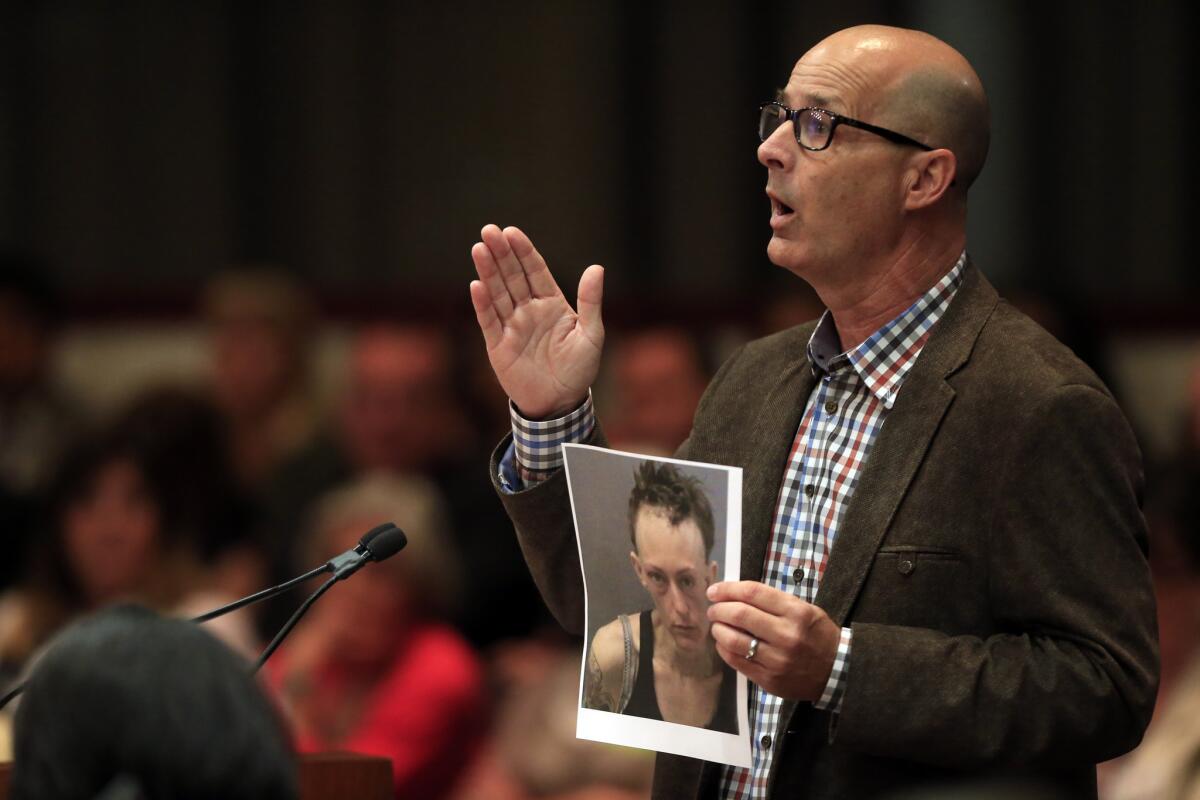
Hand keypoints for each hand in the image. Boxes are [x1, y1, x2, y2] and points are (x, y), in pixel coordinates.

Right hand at [469, 224, 603, 418]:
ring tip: (479, 248)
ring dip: (488, 272)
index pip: (535, 271)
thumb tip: (597, 267)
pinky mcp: (498, 345)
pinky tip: (476, 285)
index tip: (512, 232)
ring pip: (498, 293)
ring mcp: (512, 326)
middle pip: (512, 276)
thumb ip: (591, 302)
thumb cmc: (579, 370)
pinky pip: (489, 321)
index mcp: (551, 303)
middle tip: (489, 230)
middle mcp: (528, 310)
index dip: (524, 251)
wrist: (560, 403)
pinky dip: (483, 304)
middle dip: (501, 253)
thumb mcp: (591, 335)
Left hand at [706, 580, 840, 700]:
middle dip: (718, 609)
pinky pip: (736, 662)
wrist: (837, 671)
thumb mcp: (804, 609)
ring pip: (733, 640)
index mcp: (796, 613)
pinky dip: (724, 649)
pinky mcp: (769, 680)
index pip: (753, 593)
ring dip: (718, 629)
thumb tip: (734, 594)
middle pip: (739, 614)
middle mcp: (786, 635)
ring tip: (717, 625)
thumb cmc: (817, 634)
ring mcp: (777, 660)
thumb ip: (772, 601)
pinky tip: (723, 642)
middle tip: (713, 609)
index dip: (727, 589)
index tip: (714, 591)